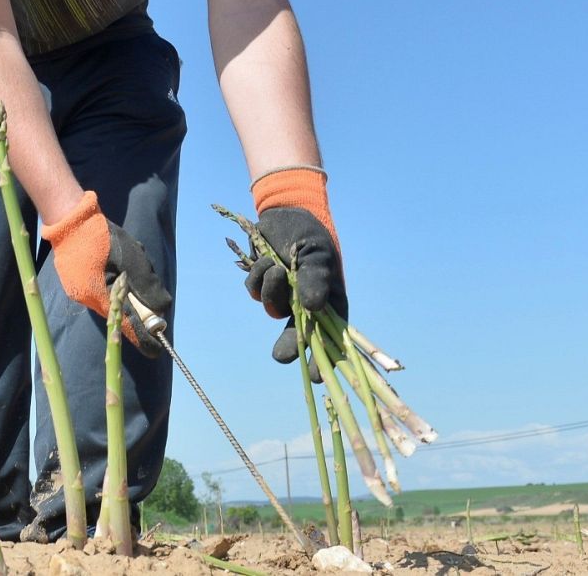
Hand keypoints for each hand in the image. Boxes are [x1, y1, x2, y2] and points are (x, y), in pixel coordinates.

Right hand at [41, 191, 171, 354]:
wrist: (70, 220)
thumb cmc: (103, 237)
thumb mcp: (133, 259)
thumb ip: (147, 286)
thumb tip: (161, 308)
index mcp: (100, 296)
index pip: (126, 327)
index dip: (143, 338)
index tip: (157, 350)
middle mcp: (88, 300)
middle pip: (119, 315)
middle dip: (137, 309)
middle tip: (150, 299)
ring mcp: (79, 292)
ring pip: (110, 303)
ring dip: (125, 294)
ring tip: (127, 268)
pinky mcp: (76, 284)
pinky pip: (101, 293)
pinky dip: (113, 287)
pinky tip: (114, 267)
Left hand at [247, 168, 347, 367]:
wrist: (286, 211)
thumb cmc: (310, 234)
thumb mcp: (317, 255)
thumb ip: (315, 280)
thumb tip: (314, 308)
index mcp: (330, 301)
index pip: (332, 338)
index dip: (326, 359)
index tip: (317, 376)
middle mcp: (307, 304)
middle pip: (298, 336)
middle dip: (289, 347)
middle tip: (281, 356)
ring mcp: (284, 296)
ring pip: (271, 308)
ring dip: (270, 288)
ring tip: (276, 266)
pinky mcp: (263, 285)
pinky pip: (254, 292)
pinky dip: (257, 277)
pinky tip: (265, 261)